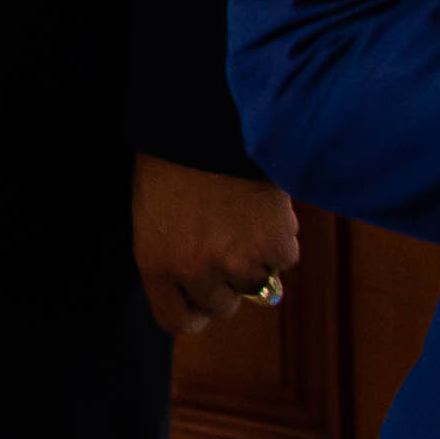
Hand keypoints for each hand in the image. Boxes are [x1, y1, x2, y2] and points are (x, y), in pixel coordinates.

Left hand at [133, 154, 301, 333]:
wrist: (205, 118)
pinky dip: (280, 236)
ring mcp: (236, 262)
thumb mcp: (155, 214)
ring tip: (242, 216)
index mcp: (155, 262)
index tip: (203, 299)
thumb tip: (204, 290)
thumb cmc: (173, 159)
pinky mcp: (273, 246)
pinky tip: (262, 206)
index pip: (176, 320)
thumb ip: (173, 257)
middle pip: (222, 307)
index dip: (193, 311)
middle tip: (228, 246)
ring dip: (256, 258)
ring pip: (258, 285)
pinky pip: (284, 258)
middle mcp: (194, 270)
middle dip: (228, 284)